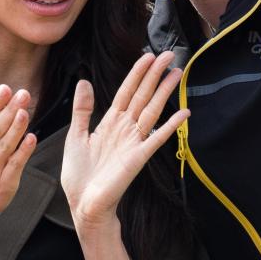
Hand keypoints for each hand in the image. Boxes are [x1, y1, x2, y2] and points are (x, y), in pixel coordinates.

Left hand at [61, 52, 187, 230]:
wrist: (83, 204)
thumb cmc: (79, 174)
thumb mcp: (76, 136)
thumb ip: (82, 109)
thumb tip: (84, 81)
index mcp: (110, 123)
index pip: (126, 92)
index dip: (137, 74)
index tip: (147, 56)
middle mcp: (125, 128)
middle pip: (143, 95)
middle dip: (155, 75)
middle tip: (168, 55)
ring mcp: (134, 142)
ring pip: (152, 110)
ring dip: (164, 92)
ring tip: (177, 73)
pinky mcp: (139, 157)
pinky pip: (157, 137)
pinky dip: (171, 125)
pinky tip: (184, 112)